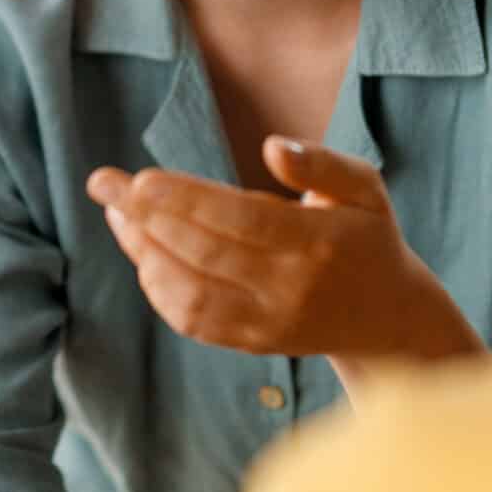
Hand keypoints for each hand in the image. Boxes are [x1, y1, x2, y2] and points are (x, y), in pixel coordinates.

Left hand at [87, 135, 479, 363]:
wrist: (388, 318)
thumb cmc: (368, 237)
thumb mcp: (365, 188)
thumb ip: (321, 164)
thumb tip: (272, 147)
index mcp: (318, 243)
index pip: (242, 220)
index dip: (187, 200)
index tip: (139, 179)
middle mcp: (291, 289)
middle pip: (205, 253)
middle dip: (146, 217)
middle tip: (103, 182)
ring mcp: (269, 323)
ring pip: (191, 294)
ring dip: (143, 253)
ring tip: (117, 214)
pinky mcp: (253, 343)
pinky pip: (194, 321)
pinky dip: (159, 288)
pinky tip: (141, 252)